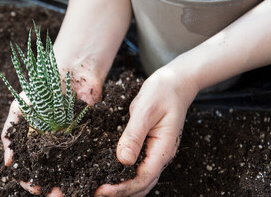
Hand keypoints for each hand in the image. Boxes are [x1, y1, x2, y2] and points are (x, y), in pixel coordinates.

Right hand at [1, 67, 101, 194]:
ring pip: (66, 167)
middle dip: (51, 185)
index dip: (30, 179)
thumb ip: (11, 132)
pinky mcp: (85, 134)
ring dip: (68, 181)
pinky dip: (85, 166)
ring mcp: (67, 140)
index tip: (37, 187)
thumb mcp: (20, 107)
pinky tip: (86, 176)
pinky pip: (84, 154)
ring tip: (71, 191)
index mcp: (33, 139)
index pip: (29, 166)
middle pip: (49, 171)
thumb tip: (7, 163)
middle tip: (56, 195)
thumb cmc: (41, 87)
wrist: (69, 71)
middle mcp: (50, 143)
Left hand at [95, 67, 198, 195]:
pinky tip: (111, 175)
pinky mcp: (150, 147)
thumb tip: (123, 160)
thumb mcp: (146, 110)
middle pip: (142, 184)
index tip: (101, 190)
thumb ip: (134, 135)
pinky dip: (125, 176)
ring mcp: (157, 152)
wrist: (175, 83)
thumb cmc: (163, 92)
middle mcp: (161, 155)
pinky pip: (138, 167)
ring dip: (123, 188)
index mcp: (163, 148)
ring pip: (141, 179)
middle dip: (120, 192)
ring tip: (101, 189)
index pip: (143, 177)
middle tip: (95, 193)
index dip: (122, 188)